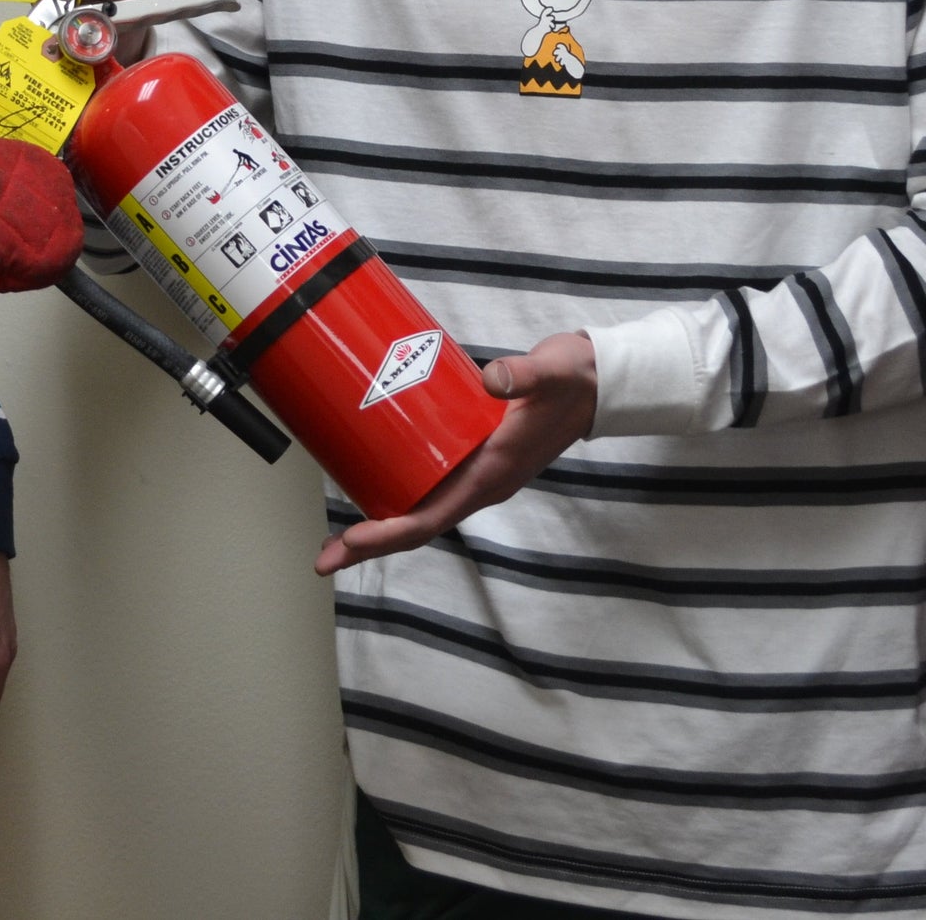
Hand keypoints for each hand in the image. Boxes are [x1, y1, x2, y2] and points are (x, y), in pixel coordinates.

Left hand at [314, 331, 597, 576]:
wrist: (600, 383)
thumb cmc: (576, 379)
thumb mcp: (554, 372)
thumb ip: (526, 375)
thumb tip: (492, 379)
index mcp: (493, 473)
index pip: (432, 517)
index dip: (388, 534)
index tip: (351, 541)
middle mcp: (481, 482)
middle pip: (418, 523)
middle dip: (371, 542)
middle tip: (325, 554)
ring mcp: (477, 471)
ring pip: (421, 508)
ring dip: (380, 522)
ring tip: (337, 531)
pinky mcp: (473, 454)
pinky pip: (430, 483)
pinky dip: (398, 492)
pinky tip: (371, 480)